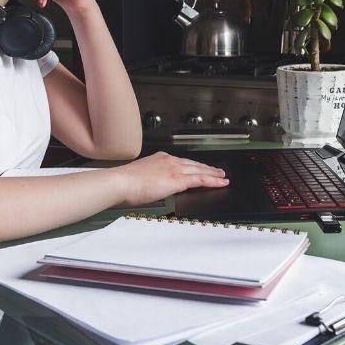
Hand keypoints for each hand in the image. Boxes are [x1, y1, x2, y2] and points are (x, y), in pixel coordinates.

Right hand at [114, 152, 228, 206]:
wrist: (121, 182)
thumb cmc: (124, 183)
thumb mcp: (139, 176)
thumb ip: (150, 179)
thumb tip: (152, 186)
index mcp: (160, 158)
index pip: (182, 162)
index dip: (193, 166)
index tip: (199, 168)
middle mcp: (169, 160)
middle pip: (194, 164)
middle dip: (207, 168)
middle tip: (218, 171)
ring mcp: (175, 169)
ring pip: (200, 171)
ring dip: (213, 174)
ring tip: (222, 177)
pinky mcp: (178, 179)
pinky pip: (200, 179)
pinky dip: (212, 181)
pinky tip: (220, 183)